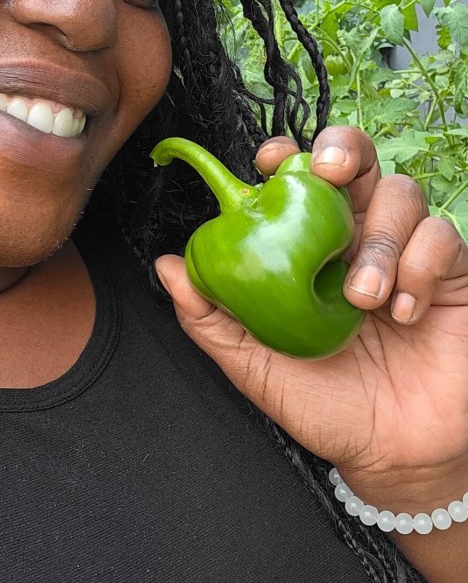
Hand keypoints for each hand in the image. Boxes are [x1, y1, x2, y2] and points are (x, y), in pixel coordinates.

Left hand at [155, 126, 467, 508]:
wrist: (387, 455)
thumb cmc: (320, 403)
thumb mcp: (253, 362)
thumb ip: (210, 316)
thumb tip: (166, 266)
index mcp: (309, 246)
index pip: (301, 178)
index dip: (289, 155)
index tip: (269, 161)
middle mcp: (358, 237)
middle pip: (358, 161)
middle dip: (344, 149)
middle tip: (329, 173)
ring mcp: (406, 252)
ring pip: (401, 195)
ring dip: (380, 238)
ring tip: (363, 298)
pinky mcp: (451, 276)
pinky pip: (443, 238)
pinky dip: (421, 263)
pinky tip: (404, 310)